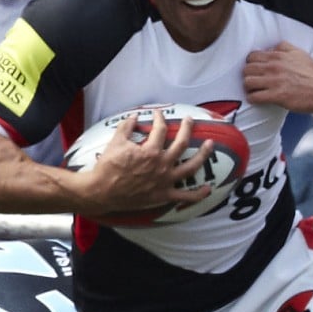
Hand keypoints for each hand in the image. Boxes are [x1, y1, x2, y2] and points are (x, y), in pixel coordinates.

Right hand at [83, 111, 212, 214]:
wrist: (102, 191)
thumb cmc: (108, 167)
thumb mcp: (115, 142)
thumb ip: (126, 127)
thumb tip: (134, 117)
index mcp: (150, 151)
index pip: (160, 129)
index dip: (159, 118)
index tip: (158, 114)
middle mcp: (162, 164)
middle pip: (182, 143)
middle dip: (187, 128)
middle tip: (190, 120)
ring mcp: (165, 181)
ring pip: (191, 167)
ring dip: (203, 154)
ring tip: (210, 144)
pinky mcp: (164, 196)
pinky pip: (186, 196)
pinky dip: (198, 194)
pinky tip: (208, 189)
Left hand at [243, 41, 312, 111]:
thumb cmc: (312, 73)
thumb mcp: (299, 53)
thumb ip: (284, 47)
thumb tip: (272, 47)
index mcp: (278, 56)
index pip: (252, 56)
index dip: (251, 64)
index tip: (255, 70)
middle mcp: (274, 67)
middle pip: (247, 69)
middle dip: (248, 76)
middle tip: (254, 82)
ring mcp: (274, 81)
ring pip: (247, 82)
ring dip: (249, 88)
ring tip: (255, 90)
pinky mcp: (277, 96)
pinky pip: (254, 97)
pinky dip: (253, 99)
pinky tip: (258, 99)